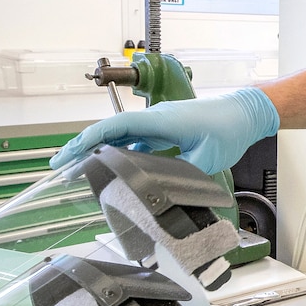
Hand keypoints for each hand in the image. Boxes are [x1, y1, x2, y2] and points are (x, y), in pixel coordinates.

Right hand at [49, 87, 279, 173]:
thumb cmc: (228, 128)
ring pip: (120, 138)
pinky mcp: (165, 133)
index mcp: (158, 121)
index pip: (113, 128)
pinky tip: (113, 172)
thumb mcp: (207, 156)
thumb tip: (163, 193)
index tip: (67, 156)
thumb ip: (182, 174)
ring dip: (99, 153)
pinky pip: (135, 143)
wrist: (245, 112)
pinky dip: (119, 155)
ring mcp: (158, 126)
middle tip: (60, 168)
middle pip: (109, 132)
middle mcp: (153, 120)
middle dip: (82, 148)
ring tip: (79, 172)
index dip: (86, 141)